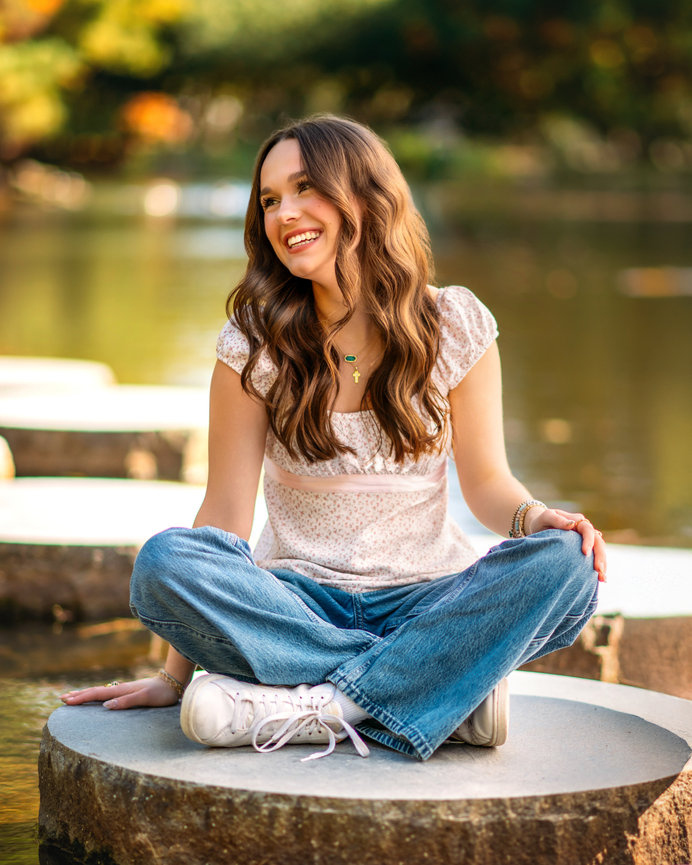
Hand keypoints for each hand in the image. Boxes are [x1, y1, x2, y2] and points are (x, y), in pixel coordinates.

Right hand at [60, 676, 180, 709]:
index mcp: (121, 690)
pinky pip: (107, 694)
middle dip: (78, 695)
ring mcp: (123, 690)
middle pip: (94, 691)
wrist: (172, 684)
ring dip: (85, 694)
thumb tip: (106, 706)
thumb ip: (126, 701)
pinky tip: (96, 699)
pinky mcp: (127, 693)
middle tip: (61, 698)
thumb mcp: (144, 698)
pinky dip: (96, 696)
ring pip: (100, 692)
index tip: (66, 701)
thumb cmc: (160, 693)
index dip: (81, 698)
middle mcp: (119, 689)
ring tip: (72, 696)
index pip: (97, 694)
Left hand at [524, 506, 607, 582]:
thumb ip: (557, 520)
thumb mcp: (547, 517)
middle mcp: (585, 531)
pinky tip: (600, 579)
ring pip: (599, 551)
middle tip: (599, 570)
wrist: (539, 526)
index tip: (585, 553)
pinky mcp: (584, 551)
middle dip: (600, 556)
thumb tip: (572, 525)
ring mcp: (586, 541)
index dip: (588, 541)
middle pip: (598, 542)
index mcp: (578, 521)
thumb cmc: (542, 521)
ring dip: (603, 564)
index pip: (588, 530)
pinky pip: (594, 558)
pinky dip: (599, 568)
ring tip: (602, 578)